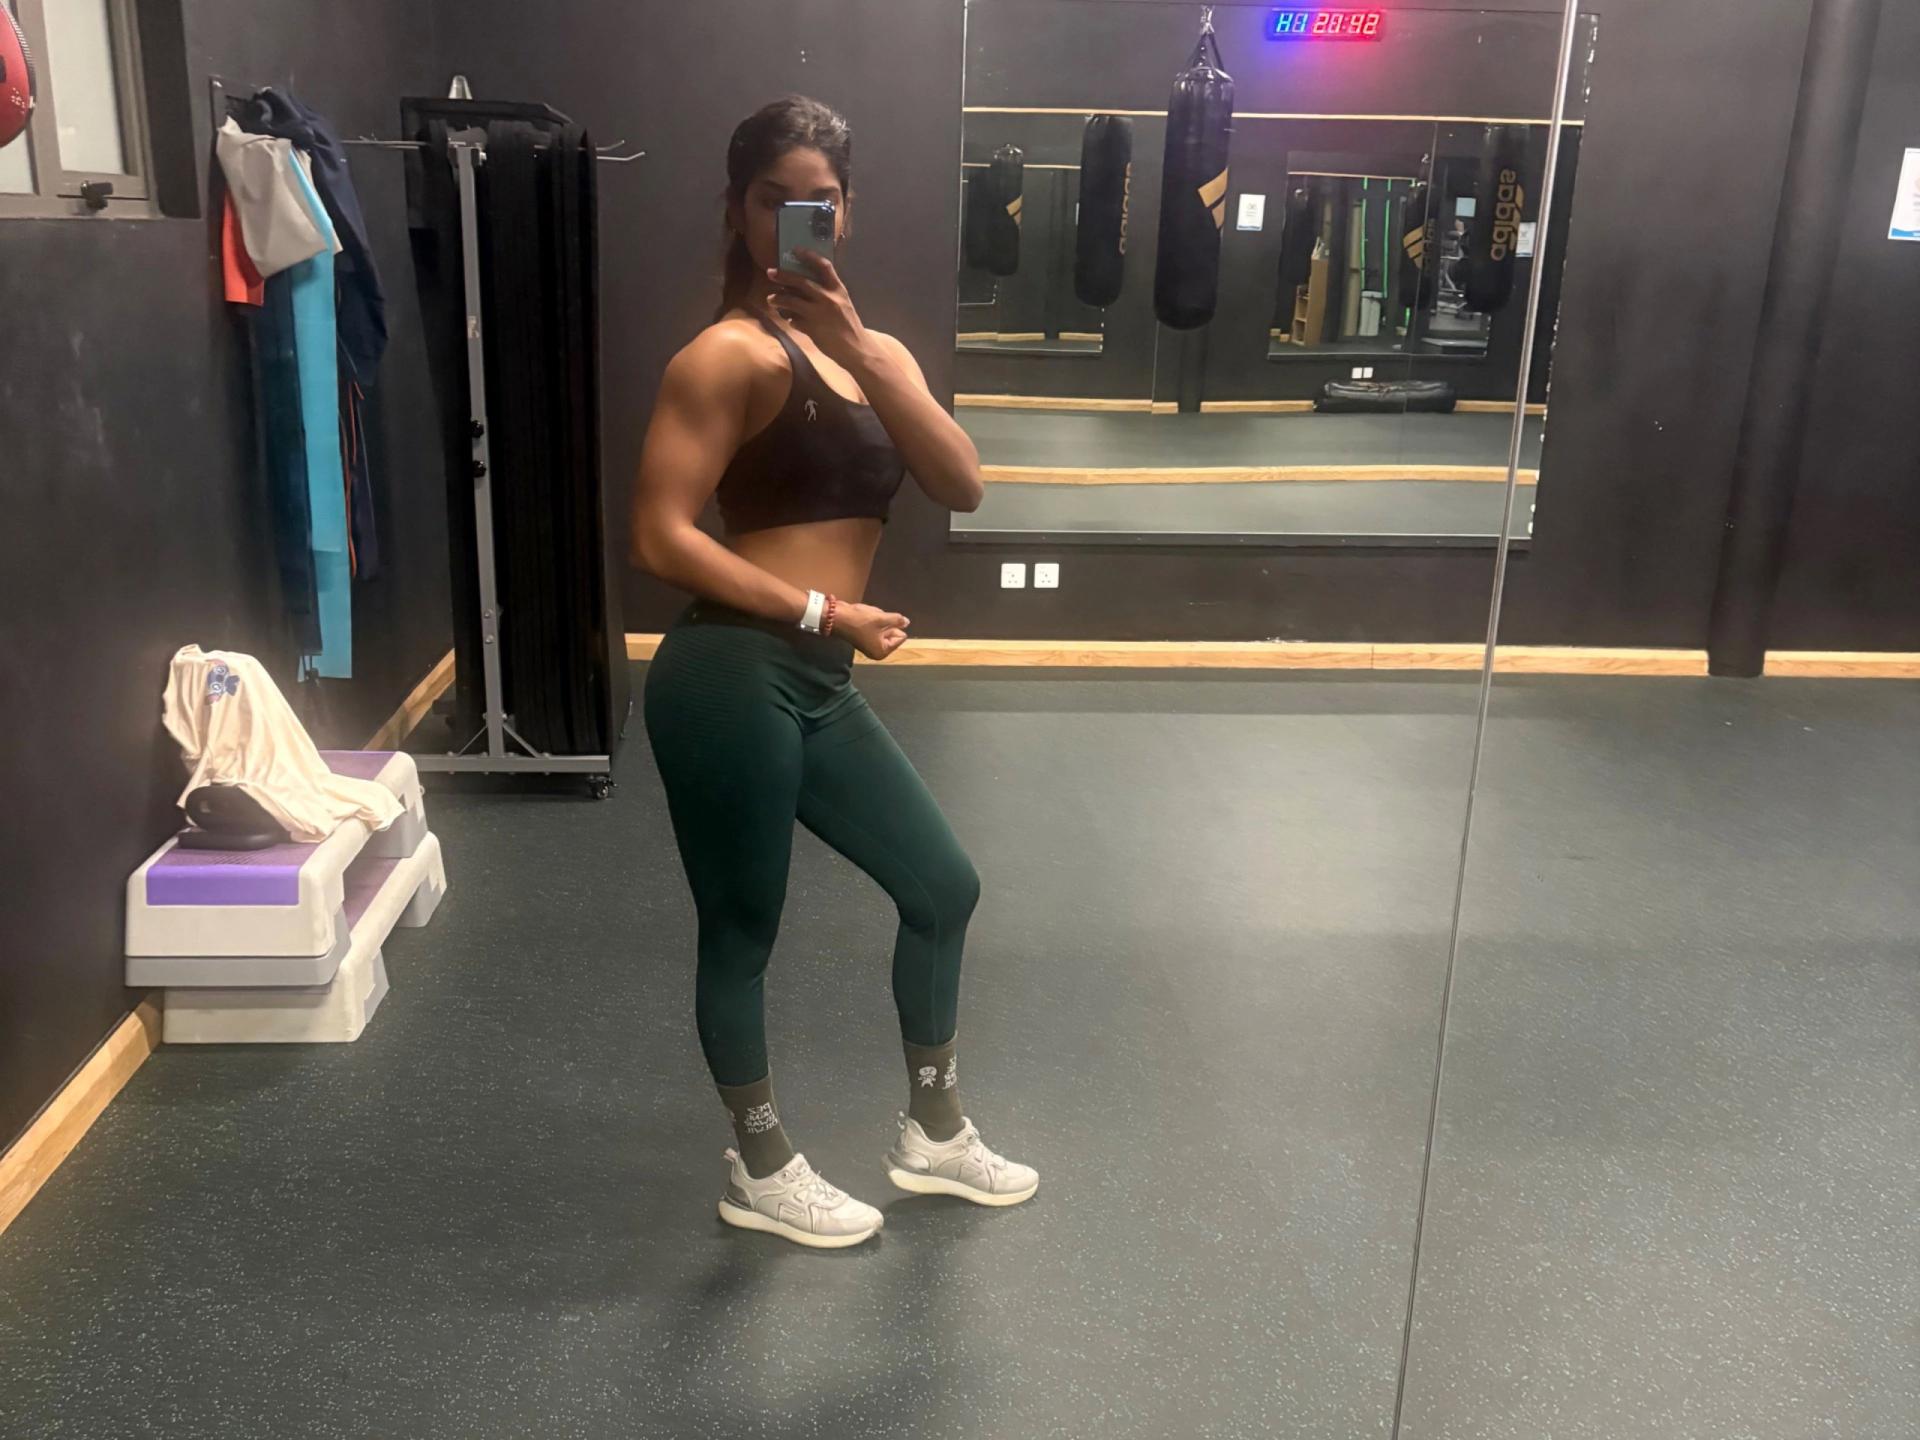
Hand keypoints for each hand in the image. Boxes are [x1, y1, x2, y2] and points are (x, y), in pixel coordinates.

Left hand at [766, 250, 869, 371]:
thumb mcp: (843, 304)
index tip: (795, 250)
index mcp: (838, 289)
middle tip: (770, 272)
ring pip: (791, 301)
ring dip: (778, 298)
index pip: (823, 266)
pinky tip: (788, 319)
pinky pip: (794, 320)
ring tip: (771, 299)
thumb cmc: (849, 326)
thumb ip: (828, 293)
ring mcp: (819, 313)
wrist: (856, 349)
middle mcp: (828, 298)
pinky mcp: (812, 328)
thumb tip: (805, 285)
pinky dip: (789, 319)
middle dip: (783, 275)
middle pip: (801, 281)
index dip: (808, 256)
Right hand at [833, 601, 909, 660]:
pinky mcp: (863, 637)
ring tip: (868, 617)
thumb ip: (897, 620)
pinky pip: (875, 626)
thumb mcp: (882, 619)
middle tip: (873, 620)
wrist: (837, 617)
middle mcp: (876, 651)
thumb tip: (907, 622)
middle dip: (885, 622)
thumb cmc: (860, 620)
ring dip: (879, 619)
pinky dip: (873, 619)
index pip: (900, 637)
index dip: (894, 625)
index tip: (880, 622)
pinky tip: (865, 616)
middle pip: (892, 633)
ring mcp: (869, 645)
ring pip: (883, 628)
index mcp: (882, 651)